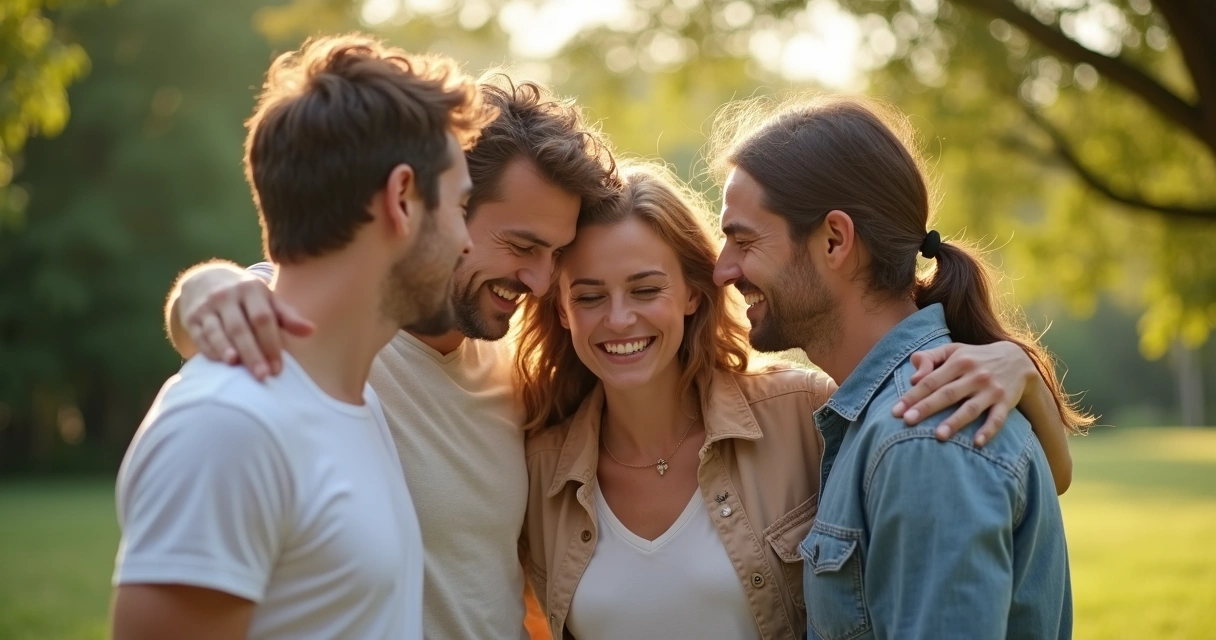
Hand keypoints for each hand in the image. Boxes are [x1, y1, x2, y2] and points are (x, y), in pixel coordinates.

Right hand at [179, 267, 313, 379]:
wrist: (205, 280)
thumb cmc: (247, 297)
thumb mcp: (267, 299)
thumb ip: (287, 316)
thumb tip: (311, 331)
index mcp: (251, 289)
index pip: (263, 318)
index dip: (271, 343)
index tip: (278, 368)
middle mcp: (227, 295)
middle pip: (240, 327)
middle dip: (252, 352)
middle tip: (262, 375)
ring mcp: (207, 306)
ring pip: (217, 331)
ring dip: (225, 349)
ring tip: (235, 366)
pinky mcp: (191, 318)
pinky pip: (200, 336)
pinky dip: (209, 350)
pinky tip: (220, 363)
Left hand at [891, 342, 1035, 445]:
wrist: (1017, 360)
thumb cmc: (974, 358)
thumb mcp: (953, 350)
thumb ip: (929, 358)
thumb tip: (913, 378)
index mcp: (958, 361)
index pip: (930, 380)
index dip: (912, 396)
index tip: (895, 411)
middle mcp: (975, 375)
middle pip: (947, 394)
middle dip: (926, 408)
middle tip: (907, 421)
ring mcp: (991, 389)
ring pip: (970, 408)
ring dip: (955, 422)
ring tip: (938, 436)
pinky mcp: (1006, 402)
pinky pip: (997, 418)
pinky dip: (989, 430)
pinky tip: (977, 443)